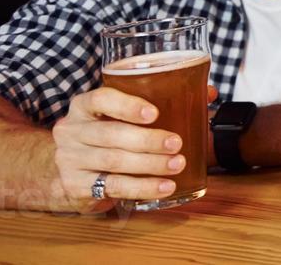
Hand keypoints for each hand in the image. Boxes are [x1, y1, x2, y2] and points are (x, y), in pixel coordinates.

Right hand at [50, 87, 188, 212]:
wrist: (71, 168)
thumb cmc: (109, 132)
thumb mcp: (123, 114)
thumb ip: (164, 100)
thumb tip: (210, 93)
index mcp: (84, 106)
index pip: (101, 99)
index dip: (127, 105)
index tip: (154, 113)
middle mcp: (72, 131)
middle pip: (111, 135)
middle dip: (148, 141)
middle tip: (177, 144)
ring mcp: (70, 161)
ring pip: (114, 162)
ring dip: (150, 165)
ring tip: (178, 164)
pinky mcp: (76, 187)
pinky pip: (113, 187)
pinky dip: (143, 187)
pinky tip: (165, 186)